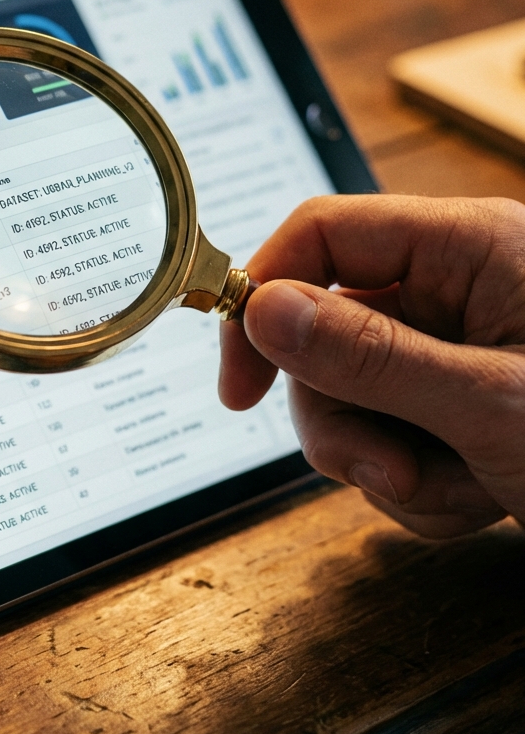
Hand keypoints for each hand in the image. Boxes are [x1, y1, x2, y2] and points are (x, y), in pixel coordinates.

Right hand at [220, 195, 524, 538]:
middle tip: (382, 470)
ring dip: (382, 463)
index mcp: (467, 248)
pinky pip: (384, 437)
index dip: (262, 295)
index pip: (321, 234)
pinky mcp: (452, 401)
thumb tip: (260, 309)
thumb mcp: (494, 407)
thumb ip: (371, 357)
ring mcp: (449, 349)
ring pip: (346, 397)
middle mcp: (451, 290)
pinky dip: (415, 485)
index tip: (238, 380)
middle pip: (322, 332)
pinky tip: (475, 499)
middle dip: (341, 418)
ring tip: (452, 493)